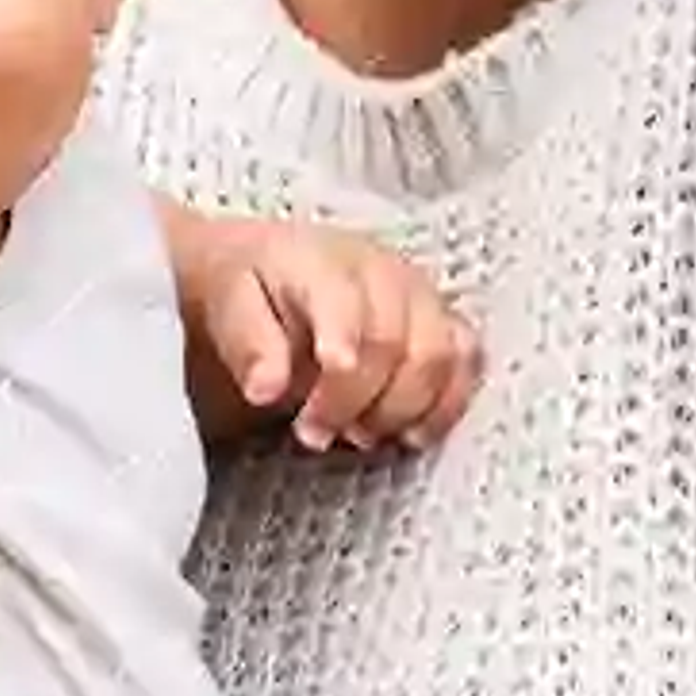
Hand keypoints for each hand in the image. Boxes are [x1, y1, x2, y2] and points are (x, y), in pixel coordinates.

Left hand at [180, 212, 479, 454]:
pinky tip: (409, 434)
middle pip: (395, 341)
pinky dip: (446, 405)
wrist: (272, 271)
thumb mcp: (227, 303)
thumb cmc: (250, 290)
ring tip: (358, 434)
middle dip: (357, 401)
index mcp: (321, 261)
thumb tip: (266, 388)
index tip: (325, 397)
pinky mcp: (442, 321)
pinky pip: (468, 361)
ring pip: (441, 355)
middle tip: (312, 433)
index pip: (344, 306)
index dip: (344, 355)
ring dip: (403, 409)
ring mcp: (419, 295)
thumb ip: (248, 343)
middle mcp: (381, 272)